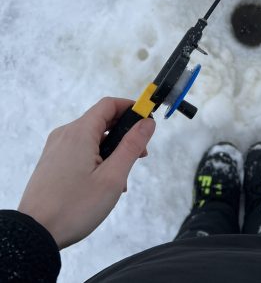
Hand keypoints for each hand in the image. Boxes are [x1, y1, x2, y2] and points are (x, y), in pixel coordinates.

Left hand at [18, 97, 155, 248]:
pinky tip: (104, 183)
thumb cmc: (75, 205)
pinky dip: (98, 158)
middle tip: (141, 154)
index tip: (148, 120)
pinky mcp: (53, 161)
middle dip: (125, 133)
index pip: (109, 104)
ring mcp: (57, 148)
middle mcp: (66, 134)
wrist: (34, 234)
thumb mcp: (113, 176)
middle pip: (102, 121)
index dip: (131, 107)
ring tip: (121, 178)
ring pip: (92, 138)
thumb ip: (132, 145)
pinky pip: (81, 150)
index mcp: (80, 132)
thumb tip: (147, 122)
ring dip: (112, 150)